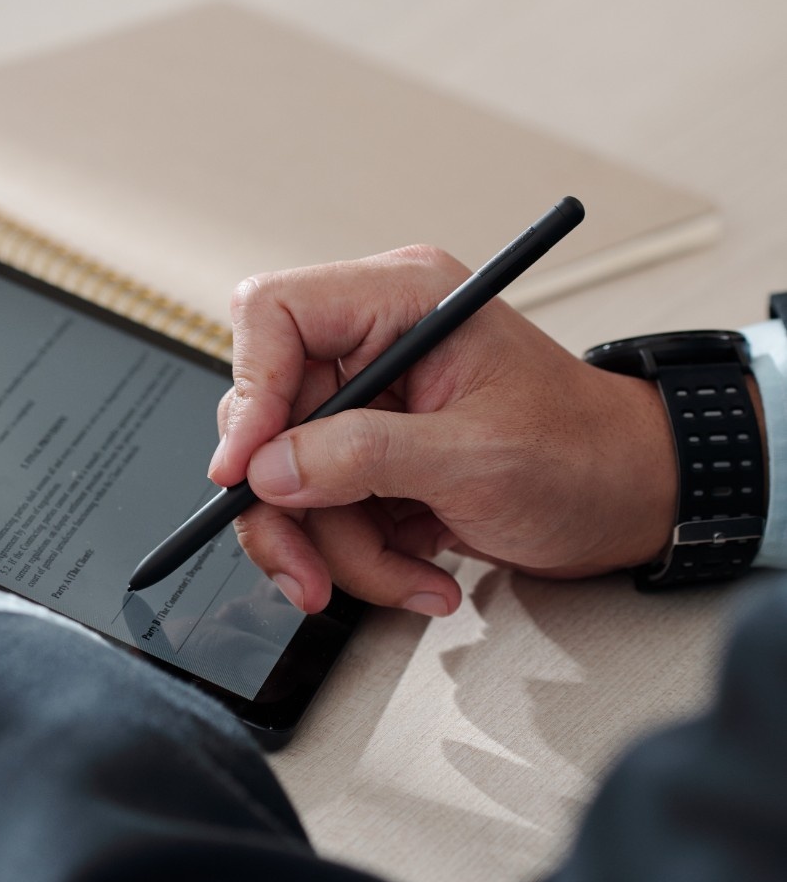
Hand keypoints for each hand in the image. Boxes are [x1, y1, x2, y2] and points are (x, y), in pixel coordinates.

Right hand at [209, 246, 676, 616]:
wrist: (634, 503)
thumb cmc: (586, 455)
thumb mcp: (477, 458)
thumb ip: (365, 458)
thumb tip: (269, 469)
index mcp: (400, 302)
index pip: (274, 315)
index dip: (249, 389)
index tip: (246, 470)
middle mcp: (372, 344)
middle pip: (266, 415)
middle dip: (290, 506)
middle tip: (310, 571)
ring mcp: (367, 403)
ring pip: (286, 478)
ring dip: (335, 548)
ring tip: (406, 579)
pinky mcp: (367, 457)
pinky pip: (320, 511)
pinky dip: (360, 558)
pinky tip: (419, 575)